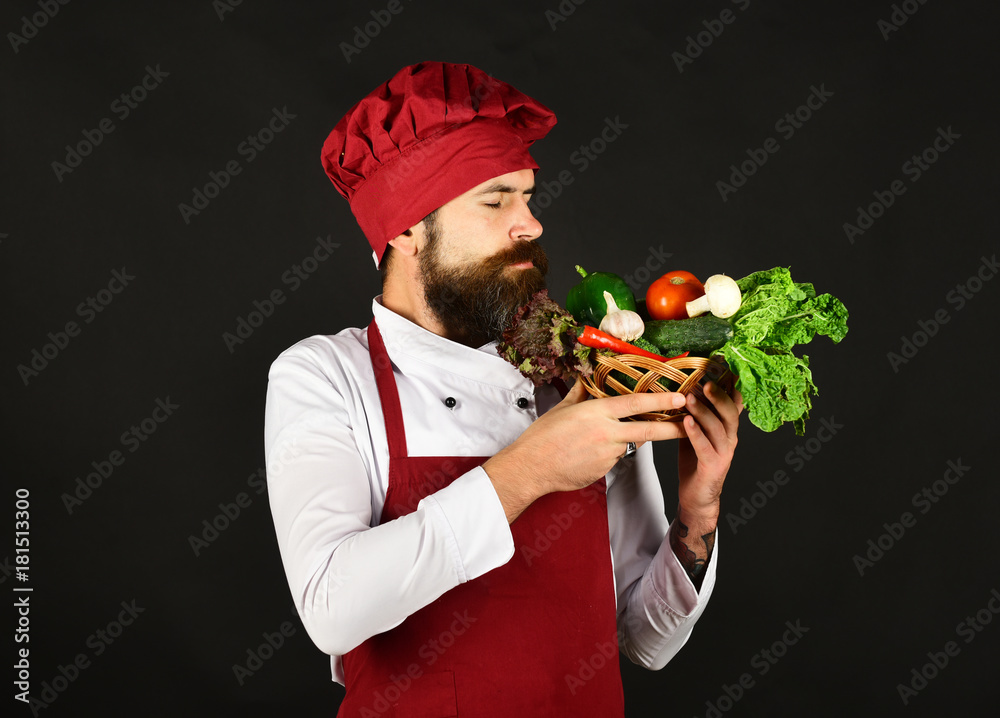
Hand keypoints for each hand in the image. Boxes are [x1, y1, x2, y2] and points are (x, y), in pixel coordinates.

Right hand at [483, 381, 689, 522]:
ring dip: (625, 439)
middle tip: (688, 422)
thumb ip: (580, 393)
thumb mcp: (562, 408)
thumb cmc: (542, 437)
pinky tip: (588, 453)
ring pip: (628, 444)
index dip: (660, 401)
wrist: (532, 467)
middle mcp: (606, 433)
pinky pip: (614, 458)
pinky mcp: (604, 471)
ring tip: (598, 438)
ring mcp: (607, 455)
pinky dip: (608, 453)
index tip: (679, 398)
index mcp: (597, 414)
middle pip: (648, 431)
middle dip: (672, 428)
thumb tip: (588, 379)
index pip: (636, 404)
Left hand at [676, 381, 742, 520]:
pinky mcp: (714, 466)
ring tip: (689, 398)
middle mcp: (730, 437)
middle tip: (705, 382)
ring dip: (703, 411)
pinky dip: (696, 433)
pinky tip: (686, 422)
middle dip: (718, 395)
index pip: (734, 402)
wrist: (697, 496)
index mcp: (727, 427)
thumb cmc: (695, 461)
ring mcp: (724, 452)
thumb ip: (695, 412)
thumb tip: (684, 387)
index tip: (722, 366)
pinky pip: (705, 447)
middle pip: (730, 412)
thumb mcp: (697, 431)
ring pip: (718, 427)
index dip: (730, 385)